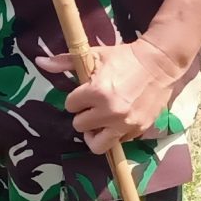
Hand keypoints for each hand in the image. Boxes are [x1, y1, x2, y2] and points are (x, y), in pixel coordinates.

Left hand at [35, 36, 187, 152]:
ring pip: (96, 144)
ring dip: (95, 134)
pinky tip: (117, 121)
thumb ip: (65, 62)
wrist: (160, 63)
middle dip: (84, 115)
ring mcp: (125, 123)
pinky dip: (115, 134)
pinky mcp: (138, 129)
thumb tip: (39, 62)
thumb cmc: (125, 57)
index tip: (85, 92)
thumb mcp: (94, 56)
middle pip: (80, 125)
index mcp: (97, 92)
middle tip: (93, 105)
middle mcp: (110, 111)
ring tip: (99, 123)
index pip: (70, 105)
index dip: (76, 98)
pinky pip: (118, 142)